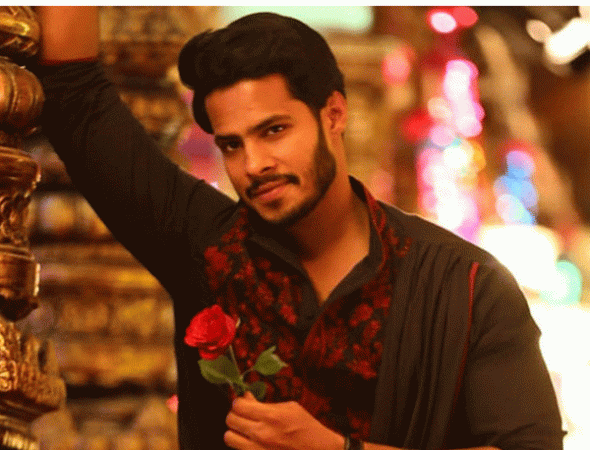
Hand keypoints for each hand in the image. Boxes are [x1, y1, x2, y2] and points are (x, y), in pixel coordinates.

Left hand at [224, 391, 344, 449]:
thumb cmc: (306, 427)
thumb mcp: (289, 408)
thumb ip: (265, 403)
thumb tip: (246, 397)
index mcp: (271, 416)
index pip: (238, 406)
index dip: (238, 402)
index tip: (243, 403)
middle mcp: (261, 434)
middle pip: (230, 420)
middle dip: (235, 414)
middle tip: (243, 415)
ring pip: (229, 438)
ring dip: (235, 431)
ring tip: (245, 430)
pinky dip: (242, 445)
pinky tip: (252, 442)